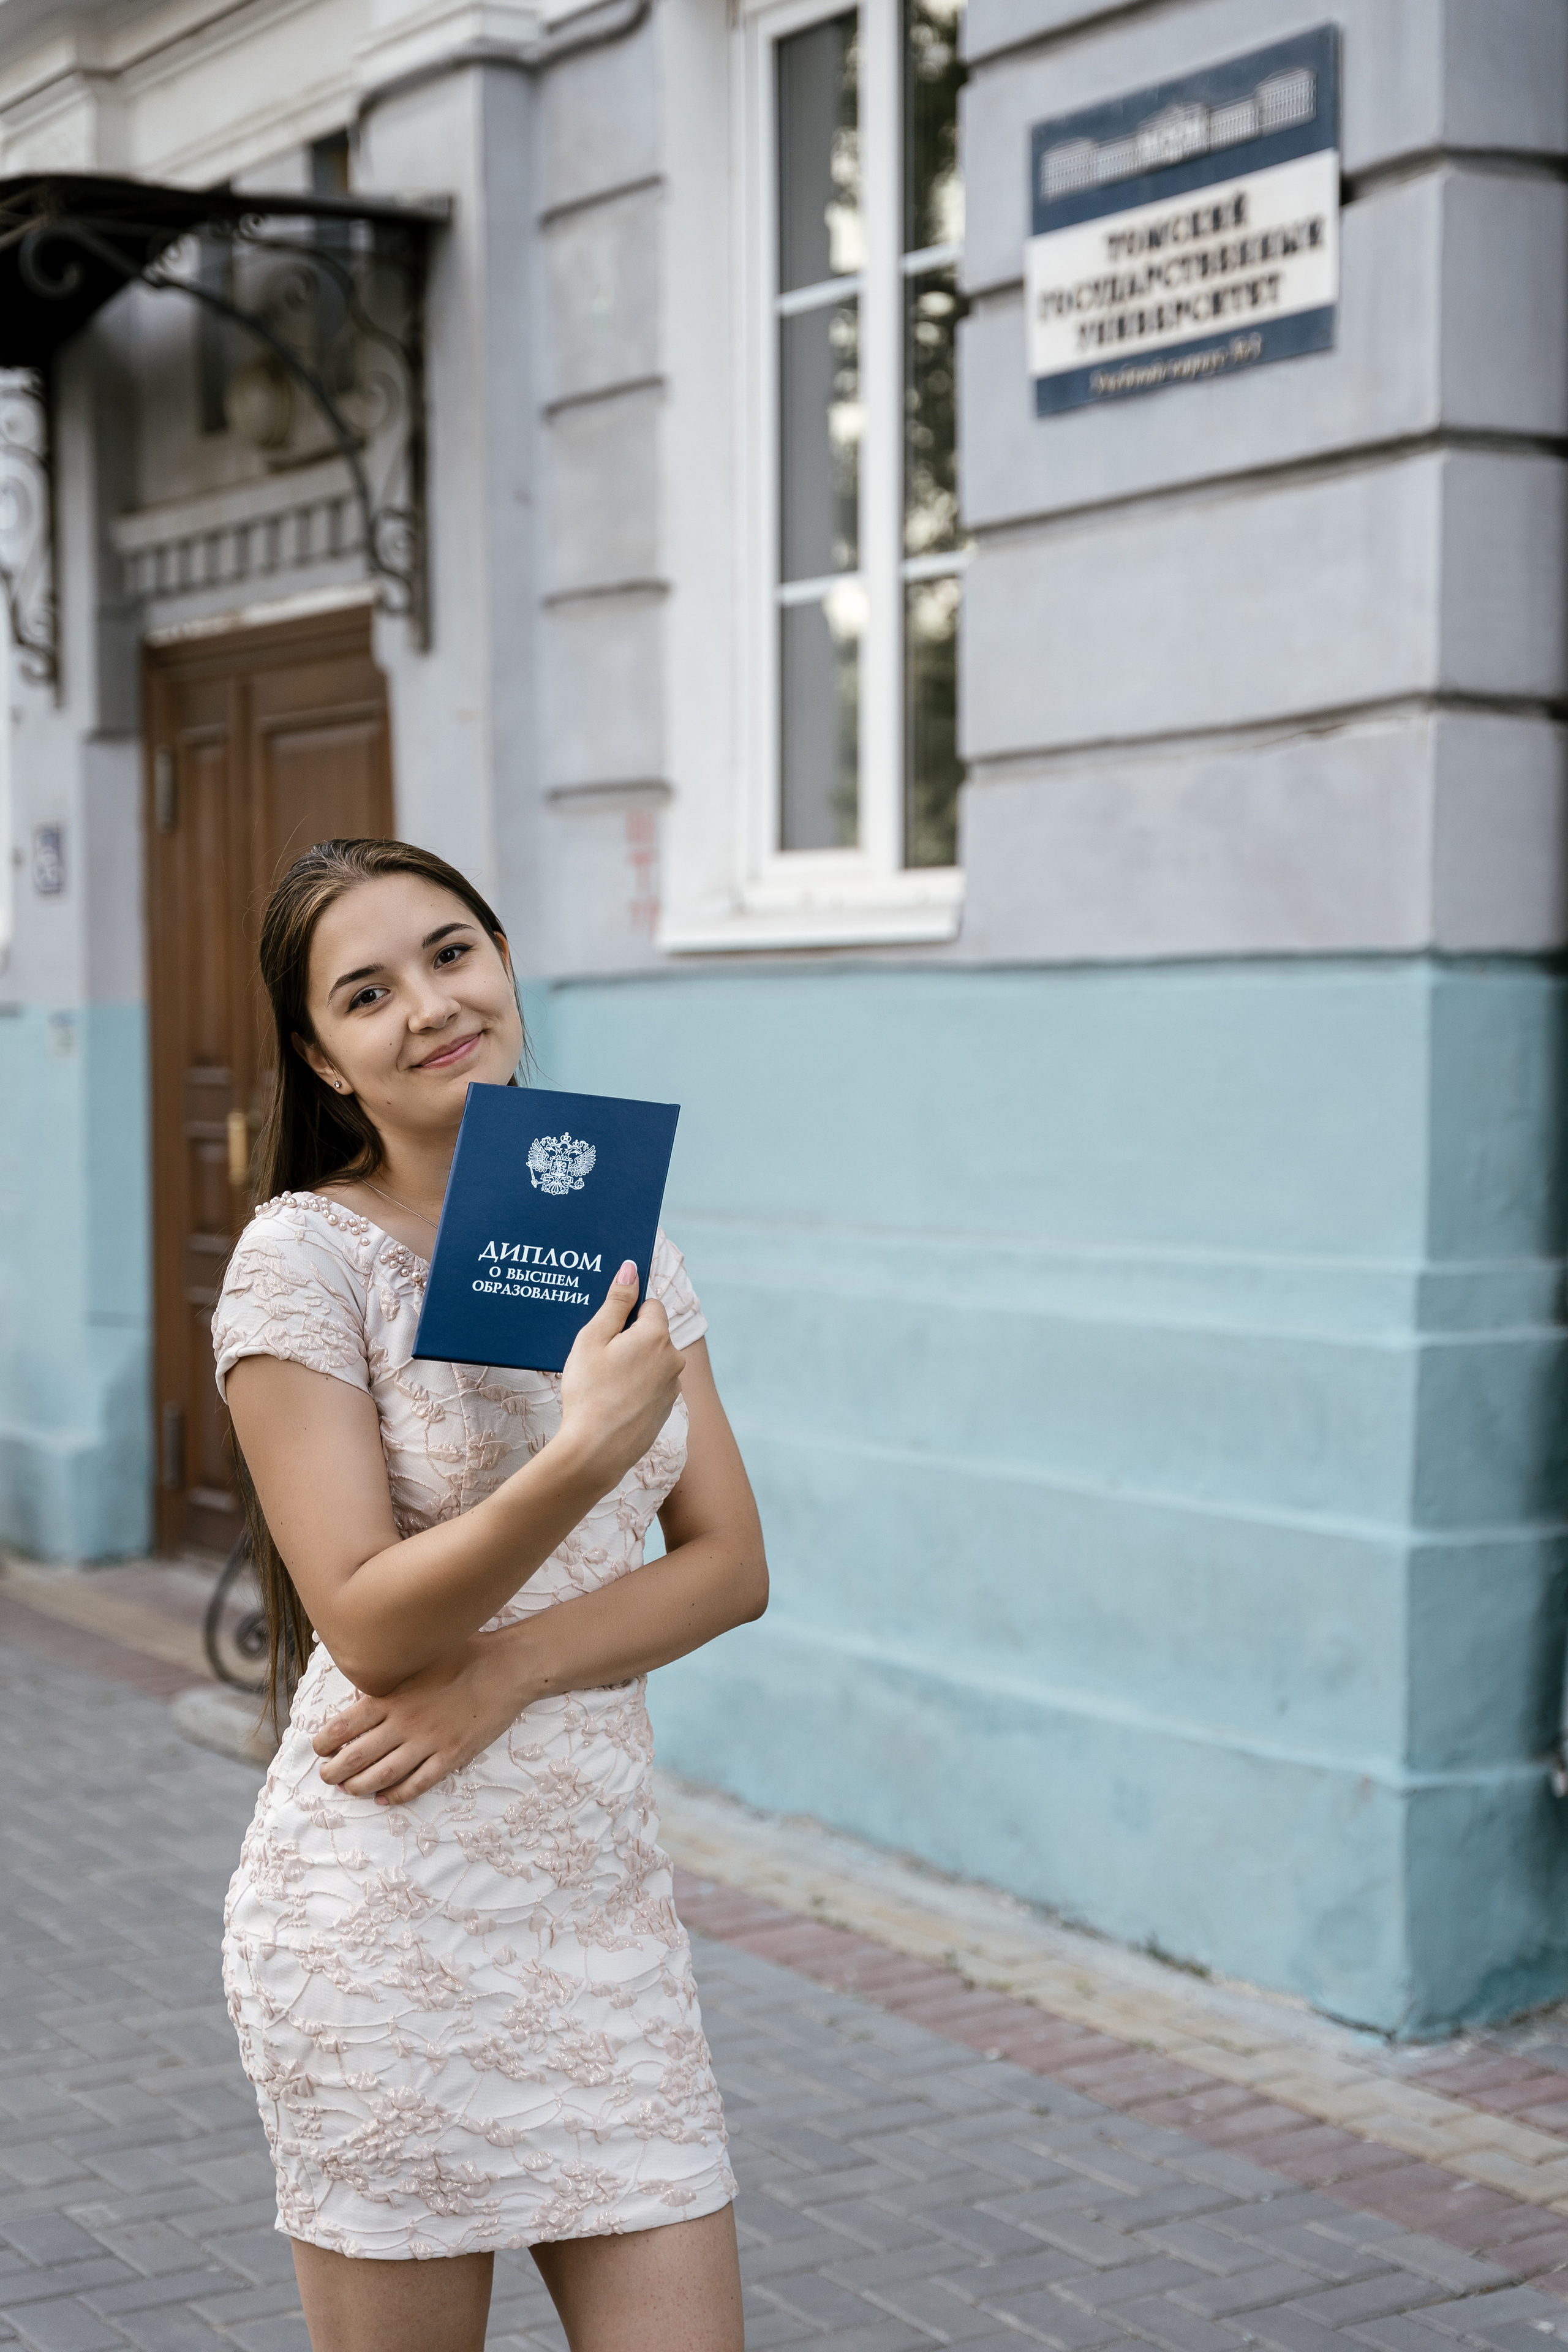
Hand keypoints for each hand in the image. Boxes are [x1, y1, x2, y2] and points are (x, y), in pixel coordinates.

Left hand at [313, 1628, 536, 1802]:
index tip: (318, 1748)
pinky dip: (397, 1795)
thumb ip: (392, 1679)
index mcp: (394, 1696)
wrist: (507, 1668)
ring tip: (348, 1789)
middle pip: (357, 1756)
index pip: (346, 1724)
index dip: (326, 1741)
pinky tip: (385, 1799)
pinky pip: (418, 1783)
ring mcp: (429, 1742)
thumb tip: (364, 1695)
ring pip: (383, 1775)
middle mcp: (406, 1722)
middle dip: (335, 1771)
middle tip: (327, 1777)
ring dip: (359, 1786)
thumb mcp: (420, 1660)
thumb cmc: (464, 1655)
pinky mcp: (452, 1756)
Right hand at [558, 1260, 685, 1492]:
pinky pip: (651, 1387)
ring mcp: (673, 1388)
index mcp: (657, 1336)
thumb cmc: (589, 1391)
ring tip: (603, 1383)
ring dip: (633, 1365)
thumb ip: (616, 1301)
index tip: (606, 1329)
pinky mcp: (666, 1410)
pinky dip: (635, 1388)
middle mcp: (673, 1360)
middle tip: (598, 1358)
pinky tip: (612, 1402)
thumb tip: (631, 1269)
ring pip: (651, 1362)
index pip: (650, 1305)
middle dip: (628, 1340)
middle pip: (652, 1334)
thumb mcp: (593, 1338)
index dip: (626, 1313)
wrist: (596, 1451)